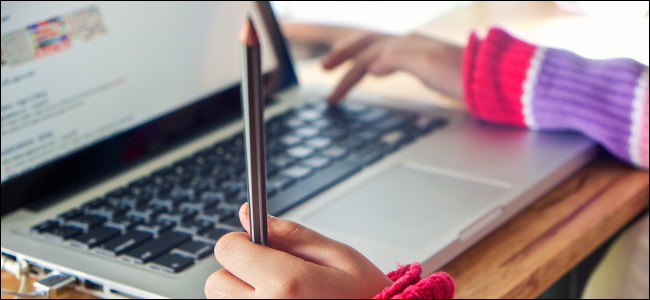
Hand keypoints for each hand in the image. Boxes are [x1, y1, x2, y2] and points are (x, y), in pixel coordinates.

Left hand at [204, 203, 392, 298]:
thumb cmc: (367, 299)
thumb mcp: (340, 257)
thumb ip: (291, 234)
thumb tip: (249, 214)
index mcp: (286, 284)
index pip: (228, 248)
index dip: (243, 243)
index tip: (259, 247)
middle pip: (217, 280)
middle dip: (240, 273)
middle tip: (274, 279)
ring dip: (242, 297)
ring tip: (280, 299)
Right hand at [322, 31, 463, 103]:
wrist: (493, 80)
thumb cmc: (463, 76)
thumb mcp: (428, 67)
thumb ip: (397, 60)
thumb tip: (369, 65)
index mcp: (405, 44)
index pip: (365, 58)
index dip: (345, 76)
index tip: (331, 97)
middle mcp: (407, 43)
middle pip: (364, 43)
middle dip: (341, 54)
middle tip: (322, 68)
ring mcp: (415, 51)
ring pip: (375, 47)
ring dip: (354, 55)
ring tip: (337, 64)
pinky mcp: (423, 62)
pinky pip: (388, 55)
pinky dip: (372, 61)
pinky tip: (374, 69)